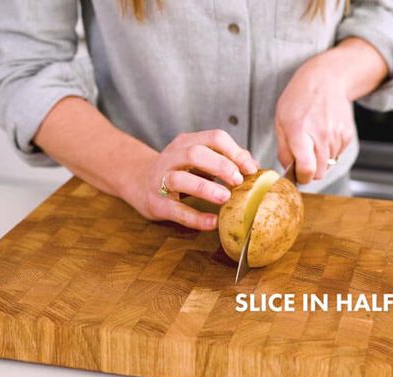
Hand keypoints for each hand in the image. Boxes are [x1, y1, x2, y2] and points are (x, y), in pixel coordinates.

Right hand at [122, 129, 257, 230]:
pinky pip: (176, 209)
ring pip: (180, 178)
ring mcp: (161, 179)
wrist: (138, 181)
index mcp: (187, 142)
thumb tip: (254, 166)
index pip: (214, 138)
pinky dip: (195, 217)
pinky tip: (213, 222)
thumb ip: (225, 159)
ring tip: (225, 197)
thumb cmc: (178, 170)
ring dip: (205, 187)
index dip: (235, 152)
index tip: (250, 169)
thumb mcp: (198, 158)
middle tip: (238, 181)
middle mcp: (172, 157)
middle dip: (221, 166)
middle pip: (196, 153)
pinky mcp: (156, 202)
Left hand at [275, 38, 388, 183]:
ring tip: (313, 140)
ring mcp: (336, 135)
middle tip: (303, 160)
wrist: (326, 79)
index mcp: (299, 131)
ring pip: (328, 165)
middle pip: (319, 172)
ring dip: (320, 160)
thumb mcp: (281, 121)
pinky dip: (329, 151)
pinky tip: (323, 134)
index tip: (298, 175)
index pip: (307, 169)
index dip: (302, 178)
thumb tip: (289, 170)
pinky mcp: (347, 135)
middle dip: (310, 172)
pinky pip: (337, 155)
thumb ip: (283, 150)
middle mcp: (321, 135)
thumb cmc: (299, 99)